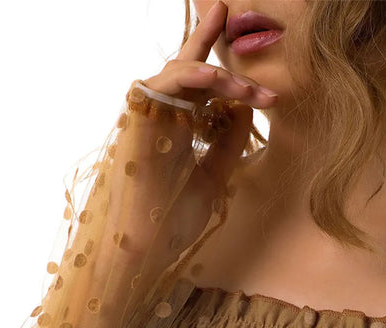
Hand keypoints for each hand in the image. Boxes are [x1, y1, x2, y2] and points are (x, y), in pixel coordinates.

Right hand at [106, 1, 277, 262]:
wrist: (150, 246)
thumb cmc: (175, 218)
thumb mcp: (215, 176)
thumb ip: (229, 143)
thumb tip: (244, 109)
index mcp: (176, 127)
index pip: (196, 84)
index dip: (211, 55)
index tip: (230, 28)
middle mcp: (160, 116)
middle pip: (185, 65)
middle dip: (207, 38)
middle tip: (231, 14)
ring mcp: (147, 116)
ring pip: (178, 71)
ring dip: (216, 73)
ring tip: (248, 87)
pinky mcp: (138, 120)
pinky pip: (163, 84)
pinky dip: (190, 76)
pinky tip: (216, 79)